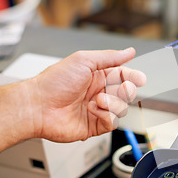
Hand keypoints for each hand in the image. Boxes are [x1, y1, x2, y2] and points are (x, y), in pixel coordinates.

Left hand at [31, 48, 145, 141]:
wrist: (38, 107)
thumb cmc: (54, 82)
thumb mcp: (83, 60)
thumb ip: (109, 57)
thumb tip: (129, 51)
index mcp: (96, 76)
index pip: (123, 75)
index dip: (133, 77)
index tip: (140, 78)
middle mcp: (98, 92)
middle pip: (126, 93)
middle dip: (127, 91)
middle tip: (122, 89)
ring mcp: (97, 109)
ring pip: (122, 108)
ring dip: (113, 104)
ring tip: (97, 101)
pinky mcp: (95, 125)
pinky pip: (112, 122)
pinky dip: (105, 116)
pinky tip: (92, 110)